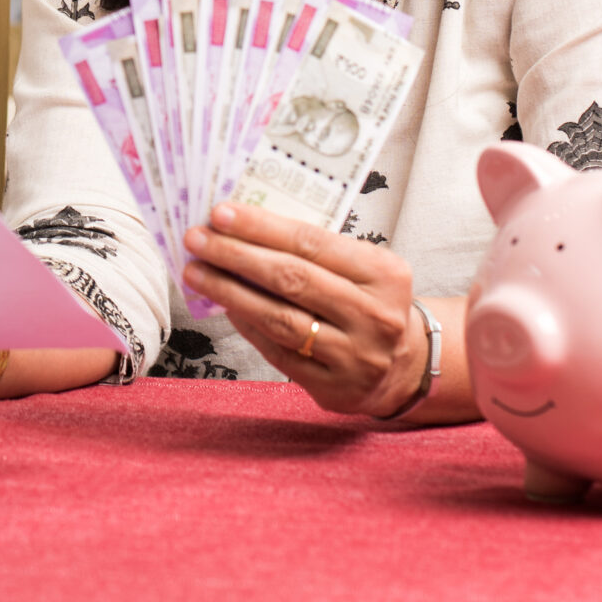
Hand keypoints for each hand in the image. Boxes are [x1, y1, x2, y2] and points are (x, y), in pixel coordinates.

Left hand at [182, 203, 421, 416]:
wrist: (405, 366)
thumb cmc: (370, 302)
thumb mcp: (364, 268)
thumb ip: (316, 250)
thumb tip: (244, 229)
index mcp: (385, 274)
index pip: (312, 242)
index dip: (261, 227)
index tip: (220, 213)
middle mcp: (374, 316)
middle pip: (292, 279)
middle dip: (236, 256)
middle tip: (196, 239)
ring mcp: (355, 356)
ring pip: (280, 319)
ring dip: (230, 292)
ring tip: (196, 272)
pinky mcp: (333, 388)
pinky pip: (277, 352)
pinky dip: (246, 325)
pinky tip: (223, 305)